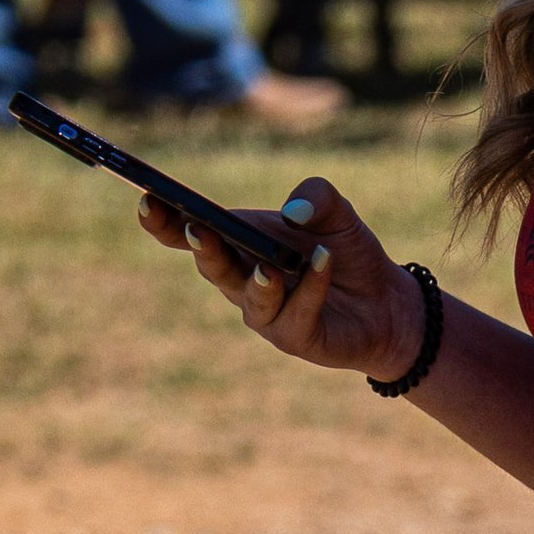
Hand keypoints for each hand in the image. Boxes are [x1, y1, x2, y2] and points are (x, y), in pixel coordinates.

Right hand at [138, 175, 426, 381]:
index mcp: (237, 242)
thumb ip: (317, 196)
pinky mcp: (295, 337)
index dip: (164, 220)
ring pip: (247, 297)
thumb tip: (294, 211)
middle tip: (197, 227)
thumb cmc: (346, 252)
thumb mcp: (337, 213)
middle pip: (211, 265)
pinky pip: (295, 312)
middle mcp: (241, 280)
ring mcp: (265, 313)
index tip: (146, 199)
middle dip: (202, 246)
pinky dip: (309, 287)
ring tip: (267, 264)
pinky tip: (321, 263)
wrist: (387, 302)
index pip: (189, 231)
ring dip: (255, 279)